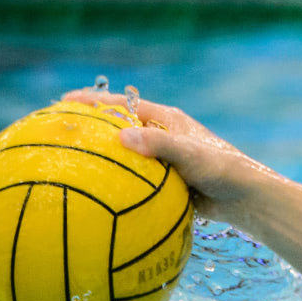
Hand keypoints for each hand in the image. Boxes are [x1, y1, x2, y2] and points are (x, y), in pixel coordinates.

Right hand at [59, 88, 271, 226]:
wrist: (245, 199)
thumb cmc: (222, 170)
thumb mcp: (190, 155)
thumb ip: (159, 146)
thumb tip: (121, 138)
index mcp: (167, 120)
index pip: (121, 105)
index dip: (92, 102)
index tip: (62, 101)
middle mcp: (163, 135)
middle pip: (118, 128)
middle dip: (90, 128)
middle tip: (56, 131)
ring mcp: (163, 160)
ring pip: (124, 156)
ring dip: (100, 159)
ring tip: (67, 165)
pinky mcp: (165, 182)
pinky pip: (133, 180)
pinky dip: (115, 184)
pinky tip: (94, 198)